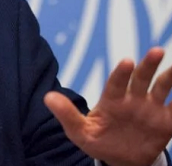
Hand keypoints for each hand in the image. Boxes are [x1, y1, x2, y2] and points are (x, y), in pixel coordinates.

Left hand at [45, 47, 171, 165]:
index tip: (127, 61)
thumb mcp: (80, 131)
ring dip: (169, 77)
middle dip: (148, 65)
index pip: (116, 83)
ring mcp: (150, 109)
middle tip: (156, 51)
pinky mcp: (165, 122)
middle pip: (141, 78)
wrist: (119, 159)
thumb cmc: (97, 140)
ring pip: (162, 88)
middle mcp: (133, 99)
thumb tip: (47, 97)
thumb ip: (67, 114)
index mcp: (112, 100)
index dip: (121, 73)